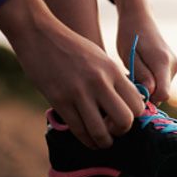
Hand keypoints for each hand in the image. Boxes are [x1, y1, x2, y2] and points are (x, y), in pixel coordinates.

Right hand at [0, 0, 144, 148]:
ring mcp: (79, 93)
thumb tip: (126, 102)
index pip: (138, 103)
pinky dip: (87, 140)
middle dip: (122, 131)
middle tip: (115, 131)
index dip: (135, 116)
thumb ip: (114, 79)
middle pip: (125, 120)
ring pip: (101, 131)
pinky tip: (89, 140)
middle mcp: (100, 82)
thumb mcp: (100, 58)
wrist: (38, 34)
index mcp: (113, 70)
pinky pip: (79, 129)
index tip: (126, 117)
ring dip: (104, 142)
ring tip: (103, 141)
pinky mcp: (60, 101)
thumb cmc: (72, 48)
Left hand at [112, 0, 176, 103]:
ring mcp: (176, 66)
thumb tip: (150, 93)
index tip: (133, 91)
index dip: (148, 98)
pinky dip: (151, 82)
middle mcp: (174, 65)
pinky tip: (141, 71)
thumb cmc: (130, 35)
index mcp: (162, 62)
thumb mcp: (129, 55)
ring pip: (161, 89)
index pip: (163, 94)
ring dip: (148, 87)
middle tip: (130, 80)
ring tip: (134, 72)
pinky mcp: (174, 66)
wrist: (139, 18)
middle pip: (162, 94)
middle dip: (146, 93)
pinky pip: (162, 82)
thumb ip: (140, 75)